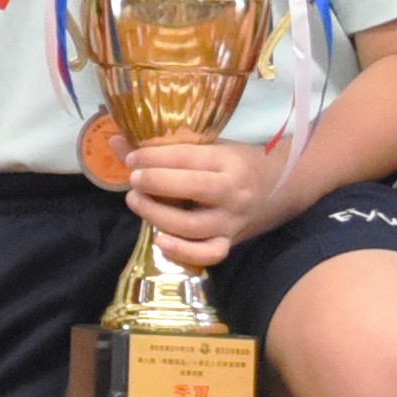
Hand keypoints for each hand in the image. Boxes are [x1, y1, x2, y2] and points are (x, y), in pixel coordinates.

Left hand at [128, 137, 302, 276]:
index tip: (132, 158)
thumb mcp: (209, 147)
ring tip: (136, 202)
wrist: (280, 187)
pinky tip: (160, 241)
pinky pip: (207, 254)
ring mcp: (232, 221)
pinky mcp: (230, 242)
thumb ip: (164, 148)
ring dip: (158, 215)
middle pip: (191, 188)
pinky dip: (182, 252)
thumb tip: (115, 142)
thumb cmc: (237, 162)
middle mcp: (232, 192)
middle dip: (155, 183)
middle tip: (133, 179)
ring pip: (192, 225)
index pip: (187, 157)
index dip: (154, 157)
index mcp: (227, 161)